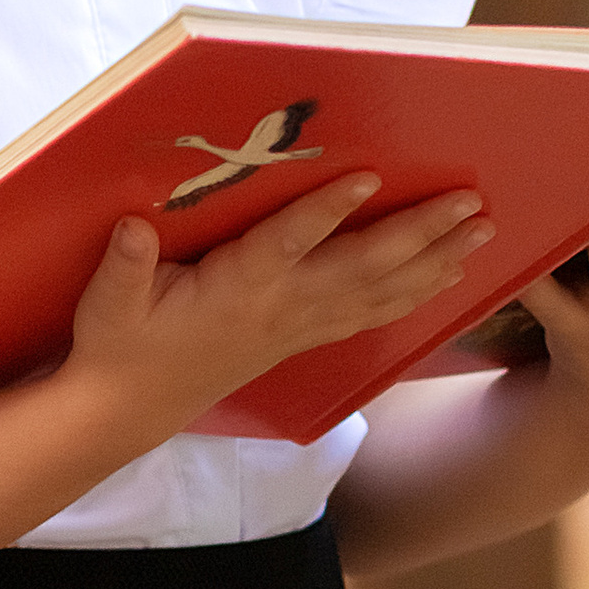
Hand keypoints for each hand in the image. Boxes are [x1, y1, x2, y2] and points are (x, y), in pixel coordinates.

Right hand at [65, 172, 498, 437]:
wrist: (130, 409)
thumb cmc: (119, 346)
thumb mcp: (108, 305)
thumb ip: (125, 266)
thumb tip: (131, 226)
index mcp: (237, 289)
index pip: (288, 244)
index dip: (327, 212)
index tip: (368, 178)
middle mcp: (280, 308)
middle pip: (361, 268)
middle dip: (418, 235)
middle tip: (469, 204)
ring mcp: (298, 327)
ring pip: (379, 293)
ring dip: (434, 263)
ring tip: (480, 235)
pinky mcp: (303, 338)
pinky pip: (371, 315)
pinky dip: (414, 295)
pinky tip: (447, 277)